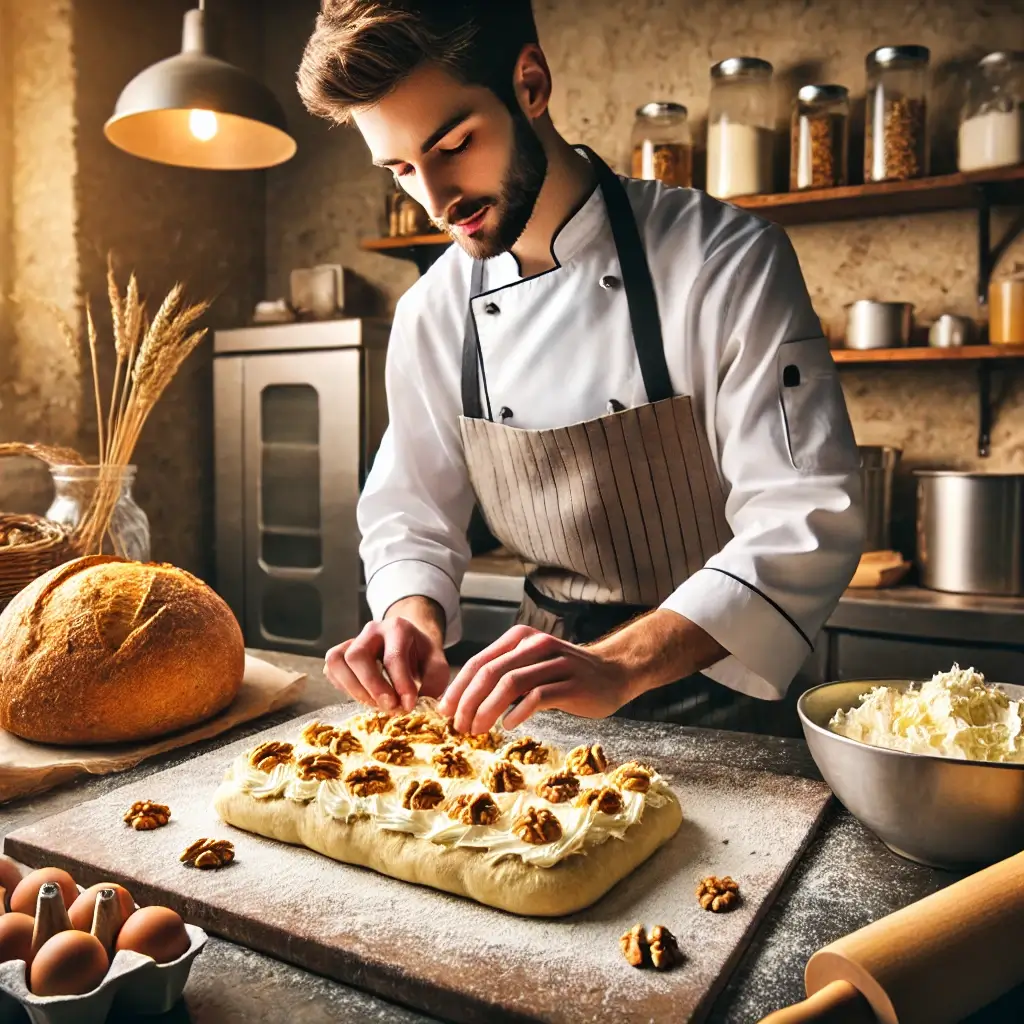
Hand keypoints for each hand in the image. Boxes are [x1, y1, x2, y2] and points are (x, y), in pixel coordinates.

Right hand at [324, 616, 449, 712]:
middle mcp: (371, 630)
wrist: (410, 644)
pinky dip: (344, 687)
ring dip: (354, 689)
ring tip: (376, 705)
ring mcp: (352, 640)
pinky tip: (365, 696)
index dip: (400, 685)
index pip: (393, 657)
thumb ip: (433, 684)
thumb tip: (416, 706)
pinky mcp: (340, 653)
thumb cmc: (422, 657)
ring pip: (337, 661)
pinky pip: (331, 670)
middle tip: (390, 707)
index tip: (409, 706)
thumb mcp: (437, 666)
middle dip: (372, 687)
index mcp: (398, 628)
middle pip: (357, 656)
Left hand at [436, 625, 641, 733]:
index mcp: (519, 638)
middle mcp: (535, 645)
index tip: (445, 712)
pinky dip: (517, 712)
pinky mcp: (571, 683)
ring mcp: (554, 662)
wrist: (613, 672)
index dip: (458, 688)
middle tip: (459, 726)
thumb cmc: (564, 673)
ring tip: (478, 730)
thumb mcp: (531, 664)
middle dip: (468, 702)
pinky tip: (507, 725)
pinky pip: (537, 696)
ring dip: (487, 709)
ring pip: (510, 684)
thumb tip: (463, 701)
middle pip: (489, 672)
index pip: (478, 661)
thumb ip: (503, 674)